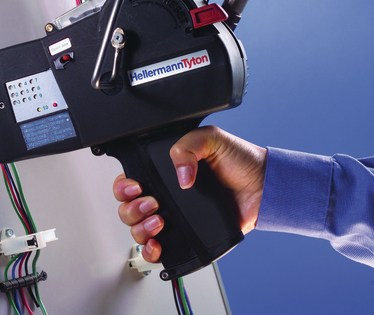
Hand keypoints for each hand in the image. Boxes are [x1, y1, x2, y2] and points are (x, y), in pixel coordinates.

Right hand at [113, 126, 266, 262]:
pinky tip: (158, 244)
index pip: (129, 181)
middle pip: (127, 208)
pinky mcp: (185, 236)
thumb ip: (188, 145)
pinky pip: (157, 249)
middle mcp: (164, 195)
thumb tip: (180, 175)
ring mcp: (173, 217)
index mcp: (163, 172)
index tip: (137, 187)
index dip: (125, 186)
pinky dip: (151, 251)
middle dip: (132, 208)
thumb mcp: (211, 138)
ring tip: (160, 221)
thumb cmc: (239, 161)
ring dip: (140, 229)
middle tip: (153, 203)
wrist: (263, 187)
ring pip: (137, 230)